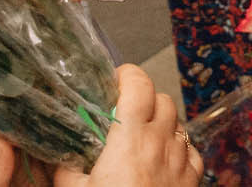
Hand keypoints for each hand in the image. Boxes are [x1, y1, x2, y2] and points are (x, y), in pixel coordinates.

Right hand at [0, 66, 201, 186]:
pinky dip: (177, 147)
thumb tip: (58, 149)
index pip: (138, 85)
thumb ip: (66, 165)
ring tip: (139, 135)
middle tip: (122, 109)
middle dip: (142, 98)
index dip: (126, 75)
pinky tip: (161, 159)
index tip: (114, 79)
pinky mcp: (192, 181)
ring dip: (161, 121)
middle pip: (161, 99)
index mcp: (130, 140)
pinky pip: (191, 151)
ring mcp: (181, 162)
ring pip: (178, 123)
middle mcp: (161, 145)